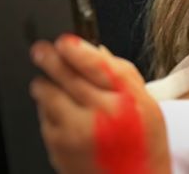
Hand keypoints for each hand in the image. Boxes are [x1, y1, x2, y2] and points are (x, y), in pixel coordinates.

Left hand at [29, 34, 170, 173]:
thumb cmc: (143, 146)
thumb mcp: (147, 104)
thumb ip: (121, 74)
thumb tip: (95, 49)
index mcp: (125, 101)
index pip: (95, 65)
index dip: (75, 48)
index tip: (64, 40)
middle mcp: (99, 116)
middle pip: (65, 76)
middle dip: (49, 59)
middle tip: (41, 50)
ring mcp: (75, 134)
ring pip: (47, 96)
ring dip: (45, 85)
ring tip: (50, 83)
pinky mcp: (57, 149)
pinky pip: (43, 119)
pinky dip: (47, 111)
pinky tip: (62, 114)